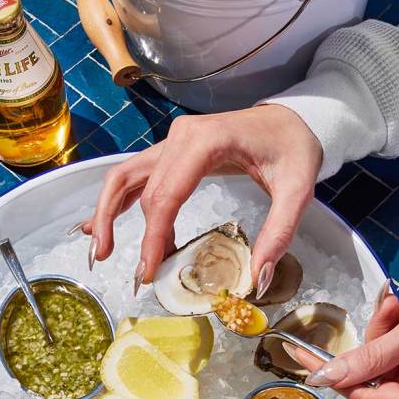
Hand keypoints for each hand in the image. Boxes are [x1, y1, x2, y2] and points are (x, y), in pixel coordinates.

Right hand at [82, 104, 322, 294]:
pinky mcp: (172, 150)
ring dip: (107, 212)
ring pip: (125, 176)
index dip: (153, 236)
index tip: (149, 270)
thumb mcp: (298, 192)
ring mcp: (172, 141)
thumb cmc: (294, 149)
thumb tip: (256, 279)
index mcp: (206, 142)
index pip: (167, 195)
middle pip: (142, 190)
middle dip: (128, 232)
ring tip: (100, 250)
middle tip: (126, 272)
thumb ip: (278, 234)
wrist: (295, 118)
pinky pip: (136, 174)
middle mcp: (181, 137)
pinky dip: (118, 200)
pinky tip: (103, 225)